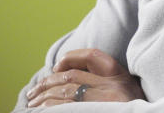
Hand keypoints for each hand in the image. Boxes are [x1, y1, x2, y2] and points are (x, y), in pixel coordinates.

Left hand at [26, 48, 146, 106]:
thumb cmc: (131, 109)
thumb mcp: (127, 94)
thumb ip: (107, 84)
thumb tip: (70, 79)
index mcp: (121, 77)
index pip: (92, 56)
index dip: (70, 58)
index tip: (56, 68)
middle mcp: (114, 86)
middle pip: (73, 76)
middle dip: (49, 82)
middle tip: (34, 91)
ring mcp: (105, 101)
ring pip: (67, 91)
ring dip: (44, 97)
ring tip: (32, 104)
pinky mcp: (96, 112)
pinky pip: (67, 107)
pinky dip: (51, 107)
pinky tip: (41, 110)